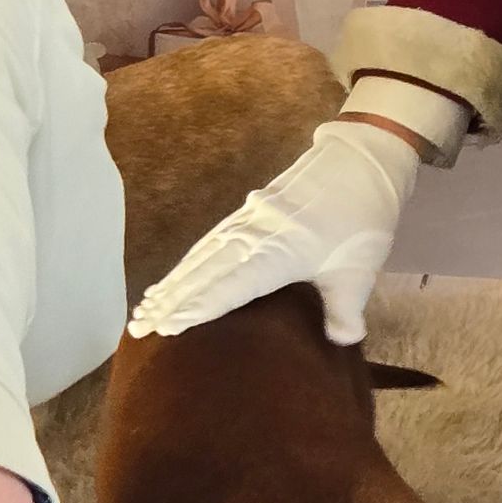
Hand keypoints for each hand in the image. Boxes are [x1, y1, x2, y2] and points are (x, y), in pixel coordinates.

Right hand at [126, 120, 420, 345]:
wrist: (363, 160)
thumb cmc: (363, 217)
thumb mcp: (361, 269)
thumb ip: (346, 309)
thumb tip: (341, 342)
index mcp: (280, 251)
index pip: (230, 285)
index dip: (198, 306)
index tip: (166, 325)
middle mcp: (256, 234)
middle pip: (205, 270)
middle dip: (171, 299)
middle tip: (138, 325)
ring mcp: (250, 220)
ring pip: (204, 254)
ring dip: (174, 280)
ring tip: (146, 305)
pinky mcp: (252, 211)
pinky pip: (212, 240)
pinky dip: (191, 260)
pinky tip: (179, 273)